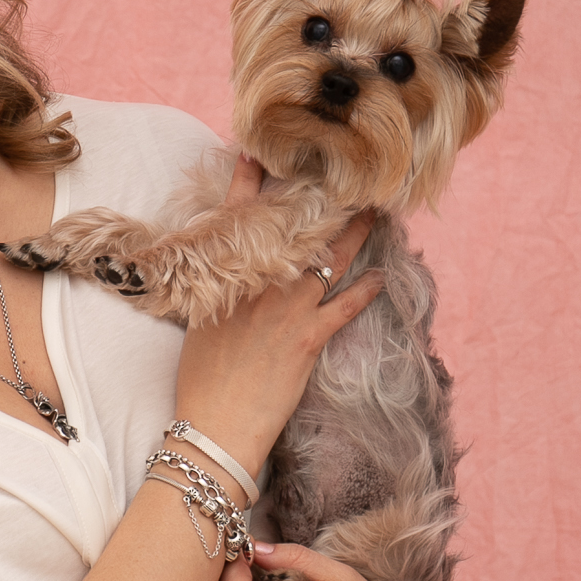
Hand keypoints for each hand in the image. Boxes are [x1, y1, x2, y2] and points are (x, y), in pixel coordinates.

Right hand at [173, 161, 381, 480]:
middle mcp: (259, 285)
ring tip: (373, 215)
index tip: (256, 155)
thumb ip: (216, 295)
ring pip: (329, 261)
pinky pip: (346, 307)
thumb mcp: (197, 326)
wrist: (215, 424)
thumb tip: (223, 280)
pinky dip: (367, 291)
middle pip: (295, 232)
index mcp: (225, 278)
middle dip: (319, 204)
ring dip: (354, 236)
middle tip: (341, 181)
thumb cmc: (199, 381)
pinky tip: (382, 278)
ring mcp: (287, 309)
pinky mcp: (309, 338)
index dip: (247, 184)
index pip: (236, 218)